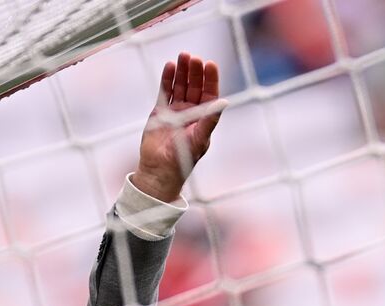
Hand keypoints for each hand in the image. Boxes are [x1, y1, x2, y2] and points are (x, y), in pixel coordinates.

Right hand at [132, 52, 225, 202]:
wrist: (160, 169)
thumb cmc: (183, 159)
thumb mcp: (200, 138)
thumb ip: (210, 120)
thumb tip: (224, 102)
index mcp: (204, 118)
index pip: (209, 93)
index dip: (210, 79)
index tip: (210, 64)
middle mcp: (191, 112)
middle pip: (194, 86)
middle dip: (195, 72)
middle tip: (194, 58)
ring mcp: (175, 110)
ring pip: (180, 86)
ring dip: (182, 71)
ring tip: (182, 56)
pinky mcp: (160, 111)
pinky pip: (165, 91)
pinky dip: (167, 79)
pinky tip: (170, 66)